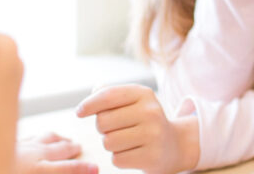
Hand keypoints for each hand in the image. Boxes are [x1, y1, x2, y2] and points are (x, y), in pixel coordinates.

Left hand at [16, 132, 97, 173]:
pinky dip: (35, 137)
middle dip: (71, 147)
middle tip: (78, 147)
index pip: (68, 168)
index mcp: (38, 169)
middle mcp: (32, 154)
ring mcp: (19, 146)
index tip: (95, 168)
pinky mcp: (8, 141)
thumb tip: (72, 169)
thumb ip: (56, 171)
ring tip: (60, 139)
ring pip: (44, 137)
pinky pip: (27, 137)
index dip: (83, 168)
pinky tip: (31, 139)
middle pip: (59, 148)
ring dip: (56, 138)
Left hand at [76, 85, 198, 173]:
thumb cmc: (144, 121)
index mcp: (144, 94)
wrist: (174, 145)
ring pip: (108, 142)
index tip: (79, 112)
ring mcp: (153, 135)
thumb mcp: (133, 101)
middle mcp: (151, 112)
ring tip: (126, 141)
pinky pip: (117, 159)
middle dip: (103, 128)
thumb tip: (88, 101)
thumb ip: (109, 94)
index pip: (108, 95)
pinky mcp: (151, 157)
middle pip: (103, 121)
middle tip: (117, 129)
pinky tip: (133, 153)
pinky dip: (119, 158)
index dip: (89, 104)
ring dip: (111, 144)